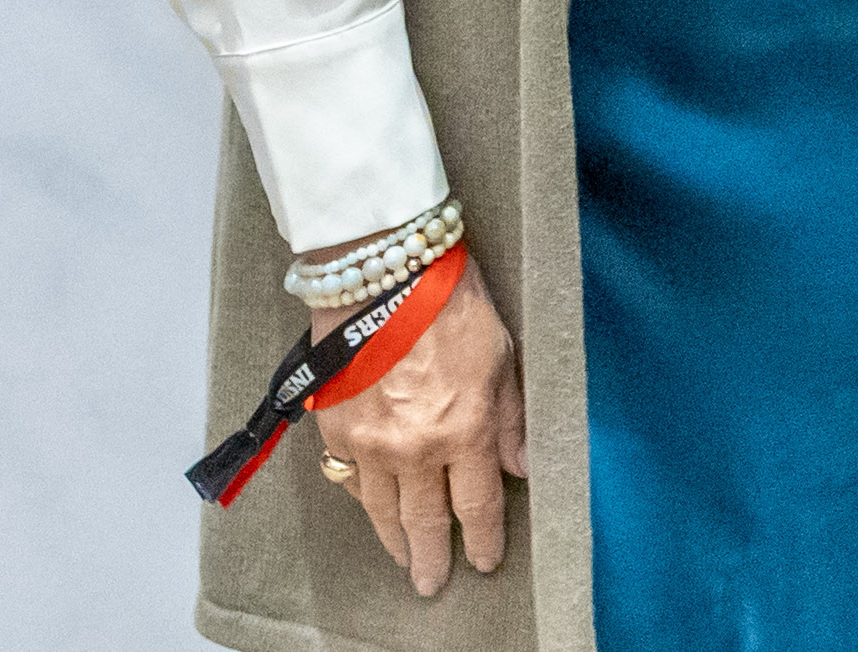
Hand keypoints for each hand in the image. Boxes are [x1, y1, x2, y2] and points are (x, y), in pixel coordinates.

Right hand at [310, 262, 527, 596]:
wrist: (384, 272)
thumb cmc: (450, 303)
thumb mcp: (502, 357)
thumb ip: (510, 420)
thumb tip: (522, 467)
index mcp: (464, 430)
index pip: (475, 506)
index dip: (481, 540)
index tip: (482, 562)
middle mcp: (415, 448)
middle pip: (423, 522)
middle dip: (431, 558)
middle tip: (432, 584)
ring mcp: (370, 443)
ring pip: (381, 511)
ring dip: (393, 540)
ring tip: (402, 559)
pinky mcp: (335, 428)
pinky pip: (349, 480)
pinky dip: (363, 498)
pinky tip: (373, 507)